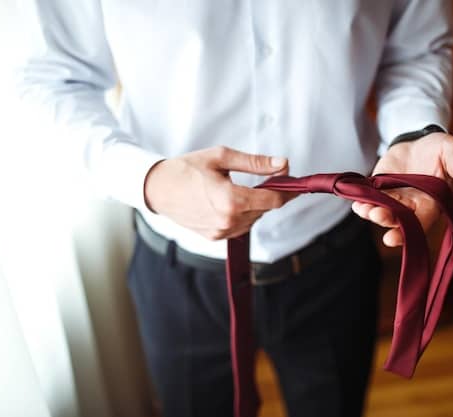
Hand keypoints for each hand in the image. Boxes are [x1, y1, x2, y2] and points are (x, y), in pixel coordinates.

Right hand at [144, 146, 294, 239]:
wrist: (157, 188)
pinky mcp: (214, 237)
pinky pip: (239, 226)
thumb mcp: (221, 158)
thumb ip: (255, 163)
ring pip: (253, 219)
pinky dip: (241, 214)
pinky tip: (229, 201)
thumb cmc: (185, 169)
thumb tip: (282, 164)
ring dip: (254, 205)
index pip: (272, 200)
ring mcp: (221, 231)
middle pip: (264, 209)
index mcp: (231, 200)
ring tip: (238, 189)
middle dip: (268, 195)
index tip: (296, 185)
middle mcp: (228, 220)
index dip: (288, 191)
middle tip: (266, 179)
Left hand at [352, 132, 452, 246]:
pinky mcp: (379, 189)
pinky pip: (369, 199)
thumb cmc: (439, 149)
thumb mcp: (451, 148)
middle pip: (398, 221)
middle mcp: (412, 206)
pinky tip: (355, 201)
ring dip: (371, 213)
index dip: (407, 232)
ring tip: (363, 209)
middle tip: (377, 215)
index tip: (392, 238)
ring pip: (381, 212)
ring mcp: (394, 200)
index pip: (421, 223)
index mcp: (433, 203)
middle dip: (386, 220)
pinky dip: (361, 202)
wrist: (418, 141)